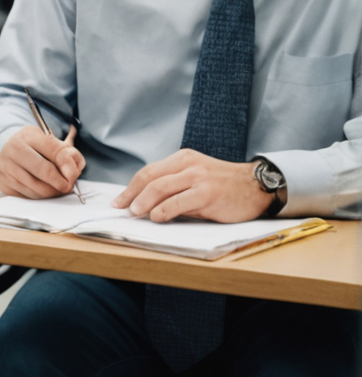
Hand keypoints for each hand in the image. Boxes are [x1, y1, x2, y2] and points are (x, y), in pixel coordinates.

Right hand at [0, 125, 85, 198]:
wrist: (5, 151)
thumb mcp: (50, 142)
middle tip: (68, 186)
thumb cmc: (34, 147)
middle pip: (46, 172)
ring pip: (38, 188)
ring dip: (52, 192)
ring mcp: (6, 167)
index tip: (74, 175)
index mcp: (29, 136)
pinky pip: (28, 196)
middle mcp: (14, 150)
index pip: (56, 152)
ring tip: (56, 188)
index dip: (70, 167)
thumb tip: (72, 173)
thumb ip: (67, 153)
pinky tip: (42, 189)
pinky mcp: (3, 182)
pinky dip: (39, 196)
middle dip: (62, 183)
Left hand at [114, 149, 275, 222]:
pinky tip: (156, 217)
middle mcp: (189, 165)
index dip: (130, 188)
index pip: (149, 172)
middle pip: (150, 177)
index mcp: (183, 159)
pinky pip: (178, 202)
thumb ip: (173, 186)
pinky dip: (162, 210)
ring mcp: (198, 178)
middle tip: (121, 208)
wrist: (257, 187)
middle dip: (131, 195)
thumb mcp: (196, 178)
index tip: (119, 201)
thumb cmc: (224, 186)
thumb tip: (144, 203)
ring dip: (142, 202)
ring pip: (160, 188)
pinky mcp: (208, 193)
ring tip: (135, 213)